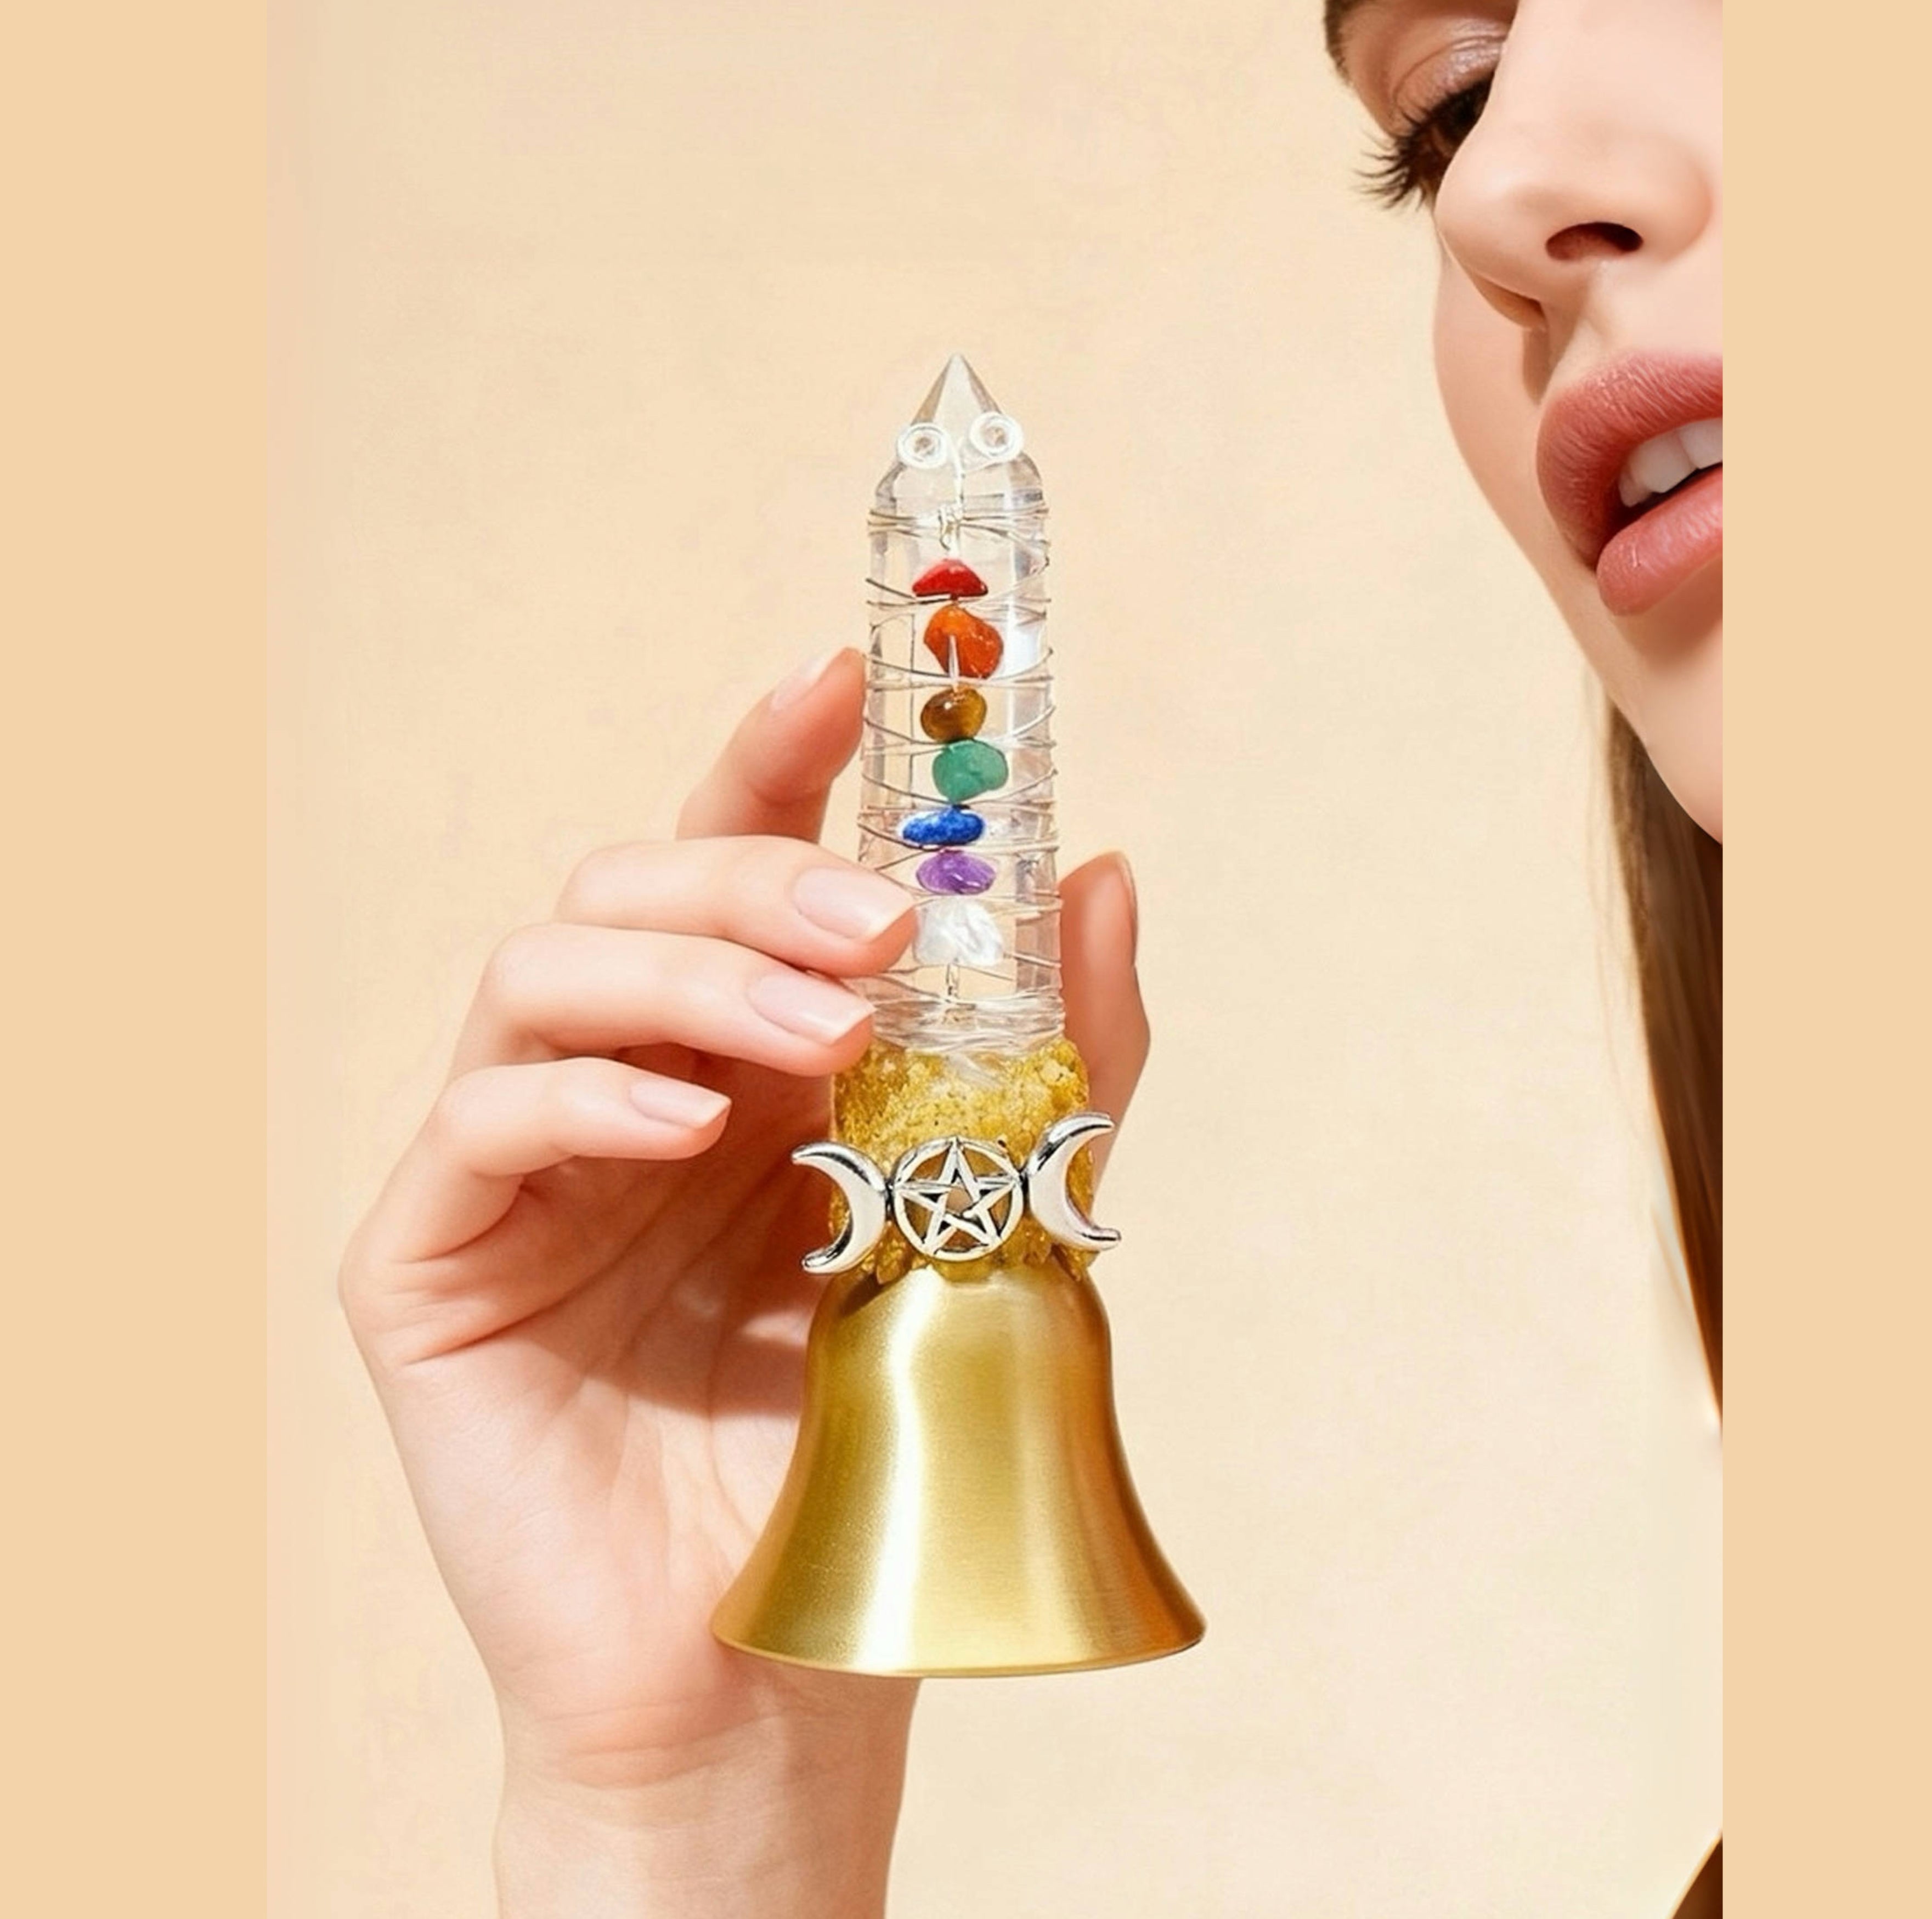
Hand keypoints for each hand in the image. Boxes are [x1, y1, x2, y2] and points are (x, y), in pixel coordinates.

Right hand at [340, 646, 1150, 1915]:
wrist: (778, 1657)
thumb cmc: (886, 1425)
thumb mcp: (998, 1215)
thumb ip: (1051, 1055)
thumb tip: (1104, 870)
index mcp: (739, 1051)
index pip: (732, 858)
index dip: (777, 754)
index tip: (851, 670)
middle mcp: (620, 1077)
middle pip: (631, 887)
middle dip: (755, 873)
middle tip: (881, 921)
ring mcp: (516, 1159)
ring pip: (544, 970)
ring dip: (690, 972)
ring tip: (822, 1033)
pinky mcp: (431, 1256)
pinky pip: (480, 1119)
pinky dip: (586, 1093)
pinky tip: (690, 1123)